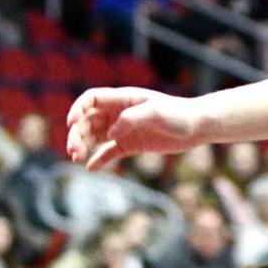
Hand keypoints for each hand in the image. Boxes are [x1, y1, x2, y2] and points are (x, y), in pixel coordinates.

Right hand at [66, 87, 198, 170]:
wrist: (196, 127)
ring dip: (84, 146)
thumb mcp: (155, 113)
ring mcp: (124, 129)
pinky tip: (90, 168)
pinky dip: (99, 159)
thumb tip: (111, 132)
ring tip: (77, 159)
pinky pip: (110, 152)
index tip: (70, 124)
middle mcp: (119, 113)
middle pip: (88, 120)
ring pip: (96, 136)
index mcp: (123, 99)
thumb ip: (131, 119)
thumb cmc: (177, 114)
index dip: (77, 109)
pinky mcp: (131, 144)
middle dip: (77, 134)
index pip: (91, 99)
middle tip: (73, 151)